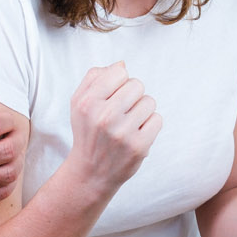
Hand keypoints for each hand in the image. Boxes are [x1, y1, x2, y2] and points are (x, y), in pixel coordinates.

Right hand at [0, 64, 19, 223]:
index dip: (7, 120)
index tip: (8, 120)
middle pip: (6, 149)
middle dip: (17, 140)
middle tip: (18, 136)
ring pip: (8, 172)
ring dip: (16, 161)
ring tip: (15, 154)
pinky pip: (1, 192)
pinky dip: (9, 182)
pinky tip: (5, 173)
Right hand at [67, 61, 160, 193]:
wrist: (91, 172)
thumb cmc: (88, 131)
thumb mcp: (79, 102)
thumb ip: (95, 77)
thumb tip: (122, 64)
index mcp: (88, 102)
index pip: (120, 72)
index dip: (119, 83)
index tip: (112, 96)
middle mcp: (104, 116)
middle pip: (137, 85)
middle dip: (132, 96)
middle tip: (122, 111)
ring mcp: (123, 133)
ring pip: (149, 101)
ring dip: (142, 110)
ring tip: (129, 123)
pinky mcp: (139, 146)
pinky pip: (157, 119)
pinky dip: (150, 125)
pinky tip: (136, 134)